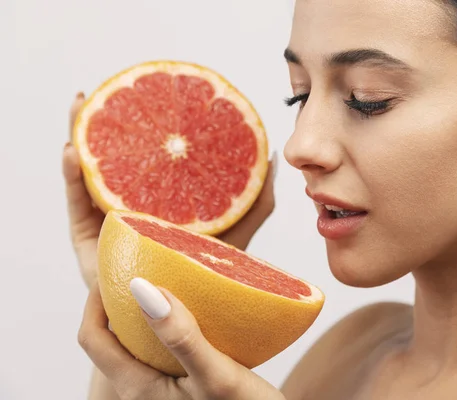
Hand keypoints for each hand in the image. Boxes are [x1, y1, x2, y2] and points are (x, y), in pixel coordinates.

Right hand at [63, 93, 276, 288]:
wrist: (177, 329)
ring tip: (80, 108)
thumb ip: (254, 201)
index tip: (145, 90)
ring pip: (91, 174)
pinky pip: (78, 208)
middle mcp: (135, 206)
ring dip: (81, 138)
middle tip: (100, 91)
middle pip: (117, 158)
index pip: (151, 156)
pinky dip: (73, 179)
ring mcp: (111, 222)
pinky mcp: (92, 245)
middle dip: (108, 122)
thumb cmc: (206, 281)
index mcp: (163, 201)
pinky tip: (74, 154)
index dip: (146, 124)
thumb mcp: (235, 235)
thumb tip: (270, 155)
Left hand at [78, 280, 285, 399]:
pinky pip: (164, 348)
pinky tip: (197, 311)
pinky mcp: (183, 386)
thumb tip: (142, 288)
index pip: (92, 338)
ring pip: (140, 343)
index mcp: (138, 388)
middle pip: (112, 338)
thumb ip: (180, 336)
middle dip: (122, 300)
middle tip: (146, 267)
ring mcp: (163, 389)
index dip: (95, 300)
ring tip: (172, 282)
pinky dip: (172, 324)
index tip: (119, 267)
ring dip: (149, 312)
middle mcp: (143, 390)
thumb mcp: (217, 376)